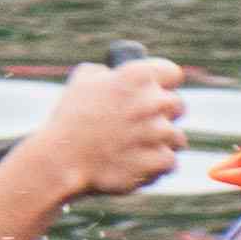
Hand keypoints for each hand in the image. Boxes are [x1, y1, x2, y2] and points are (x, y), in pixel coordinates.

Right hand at [13, 50, 187, 204]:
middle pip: (178, 106)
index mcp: (137, 76)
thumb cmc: (70, 119)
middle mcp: (152, 101)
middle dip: (165, 115)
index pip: (173, 74)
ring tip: (140, 148)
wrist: (62, 159)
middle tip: (145, 125)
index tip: (158, 93)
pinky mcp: (158, 160)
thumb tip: (114, 74)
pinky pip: (170, 162)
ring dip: (163, 142)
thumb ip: (107, 73)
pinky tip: (140, 165)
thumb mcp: (83, 81)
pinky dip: (158, 166)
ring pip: (177, 137)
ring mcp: (157, 132)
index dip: (165, 84)